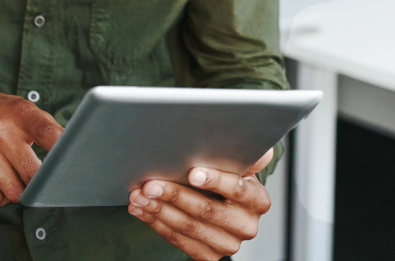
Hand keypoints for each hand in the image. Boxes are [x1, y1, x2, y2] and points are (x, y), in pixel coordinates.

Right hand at [0, 81, 62, 207]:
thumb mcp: (22, 109)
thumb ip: (48, 128)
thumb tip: (74, 153)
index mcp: (18, 110)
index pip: (48, 133)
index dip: (62, 154)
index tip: (71, 167)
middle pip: (32, 174)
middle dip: (37, 181)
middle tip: (33, 174)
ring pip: (13, 192)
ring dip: (18, 191)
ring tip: (12, 174)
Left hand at [128, 149, 273, 260]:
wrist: (224, 204)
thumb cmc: (226, 175)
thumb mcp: (237, 162)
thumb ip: (241, 151)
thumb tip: (256, 145)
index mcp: (257, 199)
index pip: (236, 188)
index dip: (214, 180)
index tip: (192, 172)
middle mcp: (245, 226)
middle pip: (207, 210)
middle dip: (175, 195)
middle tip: (149, 185)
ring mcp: (227, 244)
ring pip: (189, 227)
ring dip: (158, 210)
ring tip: (138, 196)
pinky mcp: (209, 255)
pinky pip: (179, 240)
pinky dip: (156, 223)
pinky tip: (141, 210)